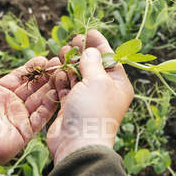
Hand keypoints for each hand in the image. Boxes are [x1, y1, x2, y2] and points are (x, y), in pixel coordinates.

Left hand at [0, 54, 60, 175]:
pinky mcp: (25, 132)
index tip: (43, 59)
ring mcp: (19, 118)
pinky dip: (49, 105)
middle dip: (45, 76)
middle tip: (59, 63)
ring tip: (62, 75)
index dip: (31, 68)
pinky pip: (40, 117)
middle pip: (32, 88)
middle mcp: (11, 105)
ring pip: (39, 100)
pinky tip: (57, 93)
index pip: (19, 77)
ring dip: (50, 88)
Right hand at [47, 30, 133, 164]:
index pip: (110, 58)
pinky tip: (58, 73)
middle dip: (81, 52)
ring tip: (61, 54)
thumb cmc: (93, 111)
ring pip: (76, 75)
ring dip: (69, 64)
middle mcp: (103, 91)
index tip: (89, 32)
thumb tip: (90, 50)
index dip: (99, 44)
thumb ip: (92, 61)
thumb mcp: (97, 80)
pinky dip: (61, 79)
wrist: (77, 143)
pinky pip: (65, 87)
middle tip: (71, 42)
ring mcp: (86, 99)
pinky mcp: (70, 107)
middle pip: (91, 65)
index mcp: (118, 84)